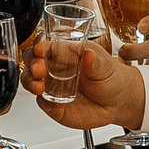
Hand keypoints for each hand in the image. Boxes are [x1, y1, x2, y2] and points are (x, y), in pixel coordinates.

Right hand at [20, 36, 146, 132]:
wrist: (118, 103)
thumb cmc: (112, 77)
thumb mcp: (107, 66)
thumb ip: (96, 62)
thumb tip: (88, 54)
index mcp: (65, 52)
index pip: (45, 44)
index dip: (39, 45)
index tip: (40, 49)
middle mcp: (55, 68)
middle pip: (32, 60)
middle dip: (31, 63)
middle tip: (39, 70)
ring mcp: (52, 86)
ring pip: (31, 80)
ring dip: (30, 81)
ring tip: (38, 86)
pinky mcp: (53, 104)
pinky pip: (41, 101)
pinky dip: (41, 99)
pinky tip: (47, 98)